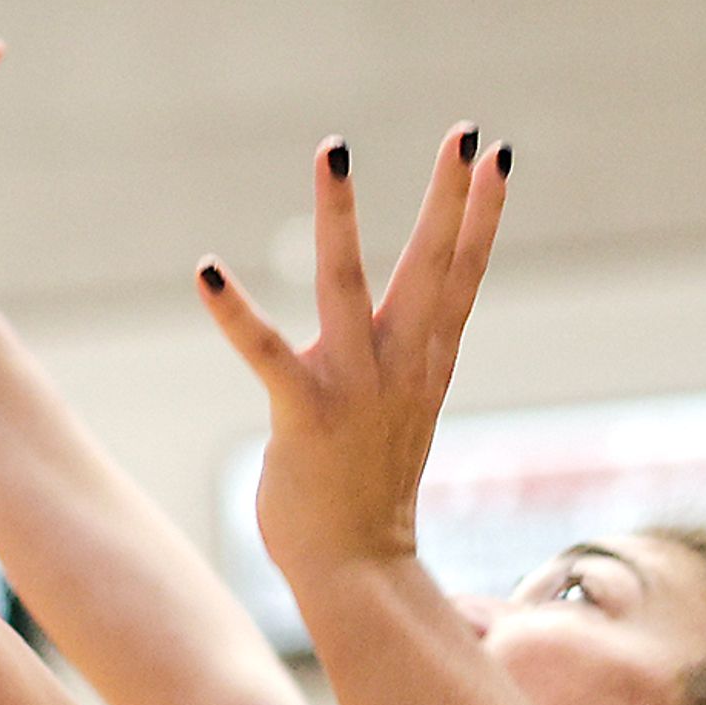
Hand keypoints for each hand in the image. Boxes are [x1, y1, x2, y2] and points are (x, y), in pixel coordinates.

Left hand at [197, 128, 507, 579]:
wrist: (358, 571)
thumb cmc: (367, 491)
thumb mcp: (400, 410)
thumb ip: (397, 360)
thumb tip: (399, 328)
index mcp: (427, 362)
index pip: (464, 275)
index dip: (483, 215)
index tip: (498, 157)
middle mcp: (401, 366)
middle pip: (433, 266)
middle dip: (451, 197)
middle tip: (467, 133)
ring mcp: (356, 389)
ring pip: (348, 285)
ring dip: (341, 215)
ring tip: (337, 150)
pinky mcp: (305, 415)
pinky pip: (267, 355)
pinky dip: (235, 313)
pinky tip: (207, 269)